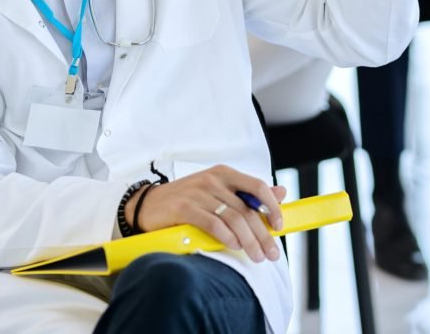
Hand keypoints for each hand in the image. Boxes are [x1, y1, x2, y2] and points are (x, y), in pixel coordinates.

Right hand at [126, 164, 286, 262]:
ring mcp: (198, 192)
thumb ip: (248, 194)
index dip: (271, 206)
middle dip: (263, 234)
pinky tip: (235, 247)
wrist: (148, 205)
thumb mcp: (219, 192)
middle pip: (246, 209)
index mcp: (224, 173)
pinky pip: (213, 224)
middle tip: (271, 254)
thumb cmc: (188, 200)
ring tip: (256, 256)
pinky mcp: (184, 207)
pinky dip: (227, 237)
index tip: (279, 225)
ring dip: (248, 241)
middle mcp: (213, 179)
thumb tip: (282, 192)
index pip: (257, 186)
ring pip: (233, 219)